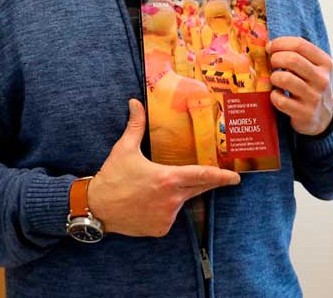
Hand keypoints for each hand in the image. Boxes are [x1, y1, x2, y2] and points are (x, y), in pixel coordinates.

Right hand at [87, 99, 239, 236]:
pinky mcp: (161, 229)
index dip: (222, 177)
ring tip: (156, 190)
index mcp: (167, 178)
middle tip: (224, 178)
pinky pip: (170, 217)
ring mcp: (167, 216)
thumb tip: (135, 102)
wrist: (96, 208)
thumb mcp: (124, 149)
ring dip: (178, 195)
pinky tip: (148, 204)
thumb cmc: (112, 177)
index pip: (202, 176)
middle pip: (199, 189)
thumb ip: (135, 125)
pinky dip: (165, 210)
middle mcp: (172, 200)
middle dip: (211, 183)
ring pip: (182, 202)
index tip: (236, 177)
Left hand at [267, 36, 332, 135]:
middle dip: (275, 59)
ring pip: (284, 79)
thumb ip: (298, 55)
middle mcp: (322, 79)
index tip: (270, 47)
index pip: (300, 45)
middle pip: (291, 60)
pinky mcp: (305, 113)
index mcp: (325, 63)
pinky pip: (280, 100)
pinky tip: (278, 95)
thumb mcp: (315, 67)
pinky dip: (274, 96)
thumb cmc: (312, 86)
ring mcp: (314, 97)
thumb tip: (270, 44)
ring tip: (275, 80)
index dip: (280, 43)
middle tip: (271, 64)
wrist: (324, 116)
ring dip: (274, 77)